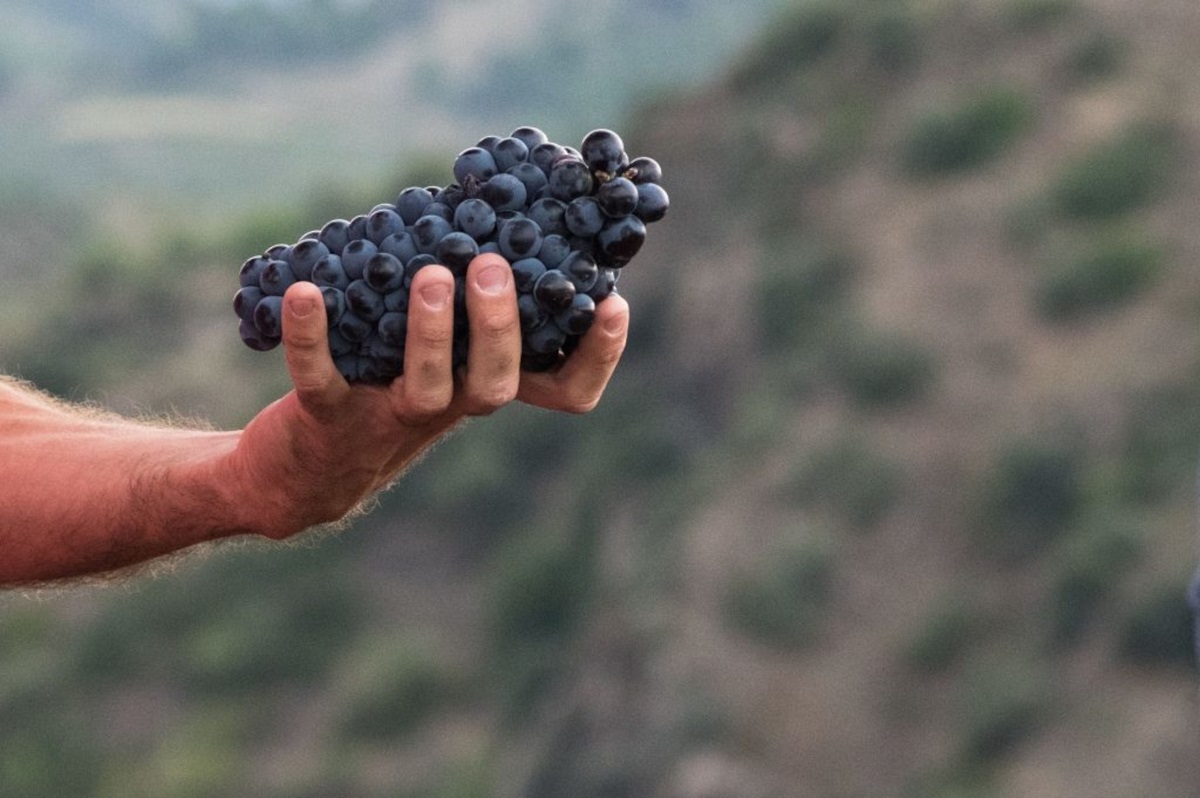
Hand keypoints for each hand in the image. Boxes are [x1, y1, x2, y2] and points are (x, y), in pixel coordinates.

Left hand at [231, 253, 628, 537]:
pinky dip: (312, 335)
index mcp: (483, 383)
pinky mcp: (328, 418)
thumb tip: (493, 203)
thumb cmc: (382, 379)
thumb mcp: (435, 343)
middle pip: (495, 383)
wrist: (306, 468)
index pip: (563, 390)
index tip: (613, 303)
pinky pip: (322, 377)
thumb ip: (463, 297)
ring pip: (428, 388)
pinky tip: (306, 292)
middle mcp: (450, 406)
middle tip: (490, 267)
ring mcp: (392, 417)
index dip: (597, 358)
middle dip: (499, 326)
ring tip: (429, 276)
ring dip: (431, 332)